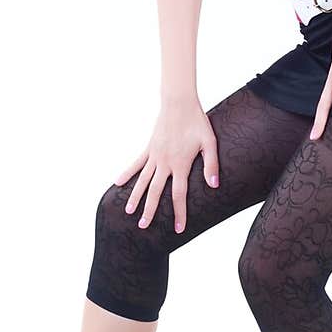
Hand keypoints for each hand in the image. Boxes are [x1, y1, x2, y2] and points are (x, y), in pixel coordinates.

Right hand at [113, 98, 219, 232]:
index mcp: (180, 165)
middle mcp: (165, 163)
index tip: (179, 228)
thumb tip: (214, 186)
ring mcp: (155, 155)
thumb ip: (210, 165)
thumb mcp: (209, 142)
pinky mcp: (149, 148)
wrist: (179, 103)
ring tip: (129, 212)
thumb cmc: (197, 122)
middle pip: (155, 192)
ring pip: (143, 180)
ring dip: (135, 197)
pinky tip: (118, 183)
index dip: (179, 213)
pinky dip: (127, 173)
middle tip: (144, 226)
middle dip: (150, 210)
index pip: (178, 195)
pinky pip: (136, 163)